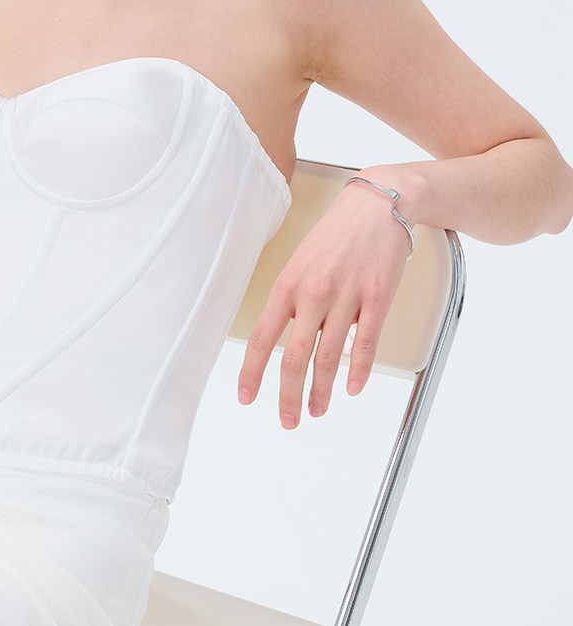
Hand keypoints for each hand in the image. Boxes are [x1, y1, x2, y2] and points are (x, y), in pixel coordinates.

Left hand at [236, 170, 412, 427]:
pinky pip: (365, 343)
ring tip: (316, 411)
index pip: (263, 336)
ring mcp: (346, 296)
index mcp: (288, 283)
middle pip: (294, 355)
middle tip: (287, 420)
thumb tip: (278, 337)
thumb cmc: (336, 234)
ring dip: (321, 391)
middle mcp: (313, 291)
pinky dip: (357, 371)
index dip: (252, 371)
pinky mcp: (377, 298)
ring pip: (329, 356)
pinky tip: (351, 389)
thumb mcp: (300, 260)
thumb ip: (291, 298)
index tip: (246, 397)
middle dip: (287, 394)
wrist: (378, 205)